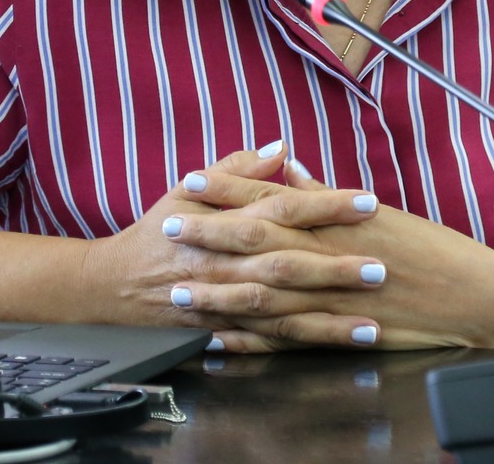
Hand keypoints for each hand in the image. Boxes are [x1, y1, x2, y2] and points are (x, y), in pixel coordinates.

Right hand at [74, 144, 386, 348]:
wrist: (113, 283)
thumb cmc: (158, 231)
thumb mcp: (188, 190)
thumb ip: (238, 169)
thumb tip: (280, 146)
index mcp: (224, 222)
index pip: (284, 208)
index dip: (326, 205)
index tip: (367, 203)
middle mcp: (227, 264)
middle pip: (287, 264)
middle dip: (335, 268)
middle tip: (380, 268)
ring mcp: (225, 302)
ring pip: (282, 312)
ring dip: (328, 319)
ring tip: (371, 322)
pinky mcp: (224, 330)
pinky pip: (268, 341)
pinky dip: (302, 344)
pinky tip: (336, 346)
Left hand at [174, 150, 493, 353]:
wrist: (477, 296)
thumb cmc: (435, 252)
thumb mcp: (382, 214)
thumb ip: (328, 197)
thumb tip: (292, 170)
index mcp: (340, 221)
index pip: (273, 197)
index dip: (229, 189)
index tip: (191, 178)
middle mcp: (331, 256)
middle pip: (257, 241)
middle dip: (209, 233)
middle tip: (167, 225)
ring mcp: (332, 298)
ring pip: (263, 292)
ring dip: (218, 289)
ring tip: (179, 288)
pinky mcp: (340, 333)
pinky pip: (285, 337)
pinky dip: (251, 339)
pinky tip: (222, 338)